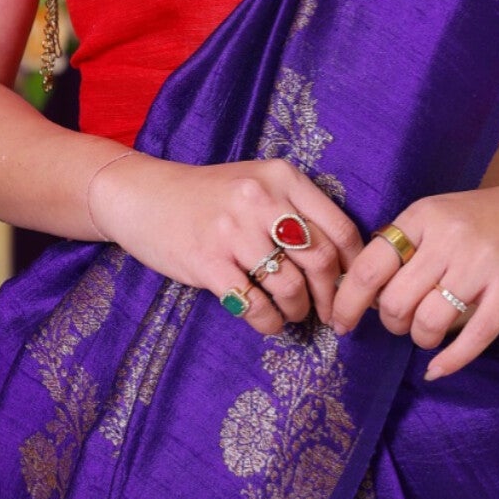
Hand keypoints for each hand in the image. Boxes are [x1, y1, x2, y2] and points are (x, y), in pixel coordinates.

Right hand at [89, 151, 364, 336]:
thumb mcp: (259, 184)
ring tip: (293, 313)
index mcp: (282, 177)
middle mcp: (261, 199)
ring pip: (290, 286)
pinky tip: (269, 321)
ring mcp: (233, 231)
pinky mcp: (207, 262)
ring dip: (299, 310)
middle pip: (320, 259)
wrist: (145, 196)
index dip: (353, 265)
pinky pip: (255, 304)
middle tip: (328, 312)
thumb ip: (297, 210)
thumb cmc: (211, 196)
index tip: (353, 286)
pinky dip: (269, 321)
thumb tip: (342, 262)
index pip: (339, 226)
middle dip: (330, 295)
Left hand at [331, 170, 498, 380]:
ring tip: (432, 334)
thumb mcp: (450, 216)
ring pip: (428, 323)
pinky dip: (449, 362)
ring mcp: (482, 263)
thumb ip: (413, 246)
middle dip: (393, 324)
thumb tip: (366, 292)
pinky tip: (439, 370)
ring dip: (423, 340)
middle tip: (406, 323)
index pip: (369, 265)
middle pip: (395, 302)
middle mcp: (449, 236)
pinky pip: (470, 340)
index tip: (341, 324)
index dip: (348, 302)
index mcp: (425, 214)